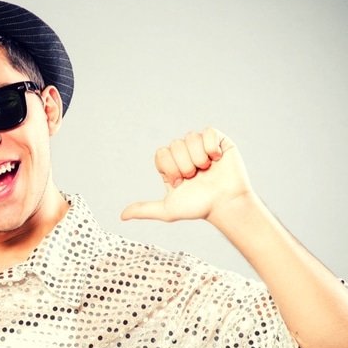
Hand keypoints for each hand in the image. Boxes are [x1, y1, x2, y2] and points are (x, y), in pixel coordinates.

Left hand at [120, 127, 253, 223]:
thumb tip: (122, 216)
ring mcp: (202, 146)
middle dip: (184, 164)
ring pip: (190, 138)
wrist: (226, 204)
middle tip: (195, 177)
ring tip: (206, 170)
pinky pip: (208, 132)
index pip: (161, 153)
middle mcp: (185, 153)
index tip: (180, 183)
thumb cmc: (199, 207)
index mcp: (171, 165)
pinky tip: (217, 160)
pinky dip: (211, 147)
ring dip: (198, 157)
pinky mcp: (218, 141)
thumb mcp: (168, 209)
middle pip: (175, 145)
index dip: (170, 167)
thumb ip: (144, 209)